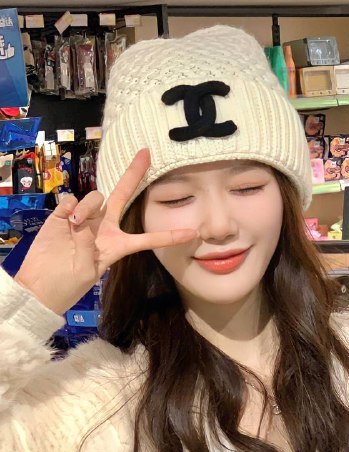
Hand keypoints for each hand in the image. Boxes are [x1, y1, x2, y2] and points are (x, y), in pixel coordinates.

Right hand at [14, 149, 196, 315]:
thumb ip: (89, 246)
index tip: (193, 233)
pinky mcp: (63, 214)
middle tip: (146, 153)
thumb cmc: (68, 285)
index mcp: (117, 245)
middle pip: (122, 195)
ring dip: (88, 207)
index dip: (169, 236)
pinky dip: (70, 207)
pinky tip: (65, 220)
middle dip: (133, 174)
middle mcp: (104, 227)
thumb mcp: (87, 272)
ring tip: (76, 224)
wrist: (40, 286)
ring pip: (95, 198)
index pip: (148, 239)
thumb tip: (81, 219)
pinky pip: (71, 199)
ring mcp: (84, 218)